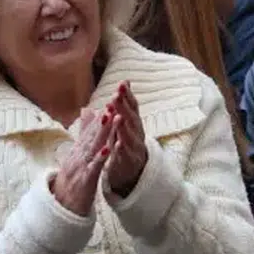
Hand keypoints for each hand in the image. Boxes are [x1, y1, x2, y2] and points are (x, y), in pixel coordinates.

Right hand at [51, 107, 114, 216]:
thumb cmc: (71, 181)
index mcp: (77, 151)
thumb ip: (81, 136)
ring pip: (93, 148)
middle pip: (91, 136)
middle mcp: (77, 156)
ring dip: (103, 133)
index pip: (89, 131)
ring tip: (112, 118)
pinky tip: (107, 148)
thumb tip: (85, 115)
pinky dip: (100, 157)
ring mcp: (80, 167)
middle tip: (112, 103)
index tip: (110, 102)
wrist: (60, 207)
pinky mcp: (84, 180)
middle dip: (103, 120)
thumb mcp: (76, 158)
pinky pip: (93, 168)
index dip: (100, 117)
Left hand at [105, 82, 146, 196]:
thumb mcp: (123, 122)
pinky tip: (118, 143)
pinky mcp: (130, 161)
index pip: (131, 107)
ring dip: (124, 126)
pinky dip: (122, 149)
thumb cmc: (125, 142)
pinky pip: (127, 154)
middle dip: (124, 107)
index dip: (127, 95)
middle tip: (117, 96)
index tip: (122, 83)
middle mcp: (137, 133)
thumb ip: (122, 104)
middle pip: (132, 118)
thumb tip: (124, 82)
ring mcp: (135, 147)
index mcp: (132, 123)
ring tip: (118, 117)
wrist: (131, 170)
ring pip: (130, 135)